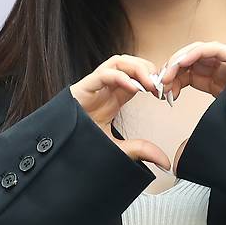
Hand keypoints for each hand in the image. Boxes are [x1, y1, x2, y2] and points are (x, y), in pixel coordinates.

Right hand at [69, 54, 170, 169]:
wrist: (60, 151)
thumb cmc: (83, 146)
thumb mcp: (119, 150)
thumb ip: (141, 151)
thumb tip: (165, 162)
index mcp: (114, 97)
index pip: (137, 76)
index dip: (153, 79)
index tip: (166, 92)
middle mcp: (105, 88)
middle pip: (130, 63)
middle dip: (147, 69)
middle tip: (160, 85)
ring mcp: (94, 87)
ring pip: (118, 62)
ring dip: (136, 68)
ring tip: (150, 83)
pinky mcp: (82, 89)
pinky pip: (102, 74)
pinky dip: (119, 76)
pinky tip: (133, 88)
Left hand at [157, 42, 225, 174]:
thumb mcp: (214, 136)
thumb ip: (197, 142)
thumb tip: (177, 163)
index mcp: (216, 84)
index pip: (187, 75)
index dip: (171, 82)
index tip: (161, 93)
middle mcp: (222, 71)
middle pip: (190, 62)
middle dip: (171, 71)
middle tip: (160, 84)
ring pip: (197, 52)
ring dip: (178, 61)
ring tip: (167, 75)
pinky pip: (211, 49)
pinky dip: (194, 53)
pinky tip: (181, 64)